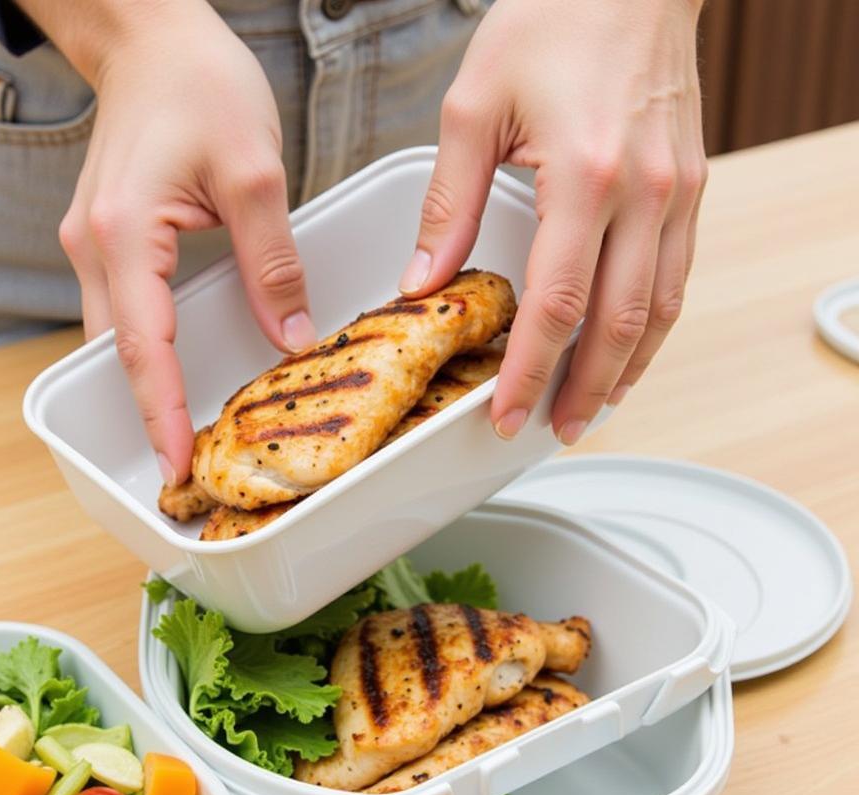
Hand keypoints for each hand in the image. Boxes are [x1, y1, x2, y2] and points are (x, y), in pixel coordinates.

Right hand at [19, 0, 315, 482]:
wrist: (151, 37)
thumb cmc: (197, 83)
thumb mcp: (255, 172)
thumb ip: (273, 262)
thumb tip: (292, 338)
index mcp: (125, 232)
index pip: (145, 346)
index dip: (161, 414)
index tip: (176, 466)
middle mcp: (95, 247)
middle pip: (120, 355)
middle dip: (149, 416)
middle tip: (185, 471)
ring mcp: (94, 245)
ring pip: (118, 339)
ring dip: (149, 389)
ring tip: (186, 435)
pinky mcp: (109, 242)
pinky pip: (127, 313)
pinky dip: (152, 353)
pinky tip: (182, 372)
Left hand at [400, 0, 705, 443]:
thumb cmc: (555, 17)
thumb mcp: (473, 108)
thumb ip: (449, 205)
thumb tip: (426, 281)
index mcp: (584, 174)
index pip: (555, 304)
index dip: (530, 371)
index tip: (507, 412)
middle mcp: (643, 193)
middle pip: (615, 325)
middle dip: (580, 391)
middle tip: (549, 429)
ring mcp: (677, 194)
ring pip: (657, 313)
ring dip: (623, 372)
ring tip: (589, 410)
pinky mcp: (691, 188)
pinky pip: (677, 279)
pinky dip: (652, 329)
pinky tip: (629, 353)